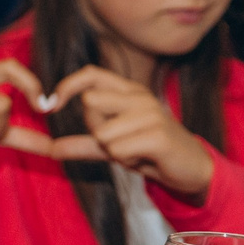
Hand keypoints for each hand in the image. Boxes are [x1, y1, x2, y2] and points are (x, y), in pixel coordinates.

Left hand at [42, 66, 215, 199]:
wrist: (193, 170)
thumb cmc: (151, 154)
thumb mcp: (113, 147)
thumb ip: (83, 144)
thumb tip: (50, 149)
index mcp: (130, 92)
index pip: (91, 74)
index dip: (67, 85)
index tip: (52, 105)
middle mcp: (140, 97)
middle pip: (90, 104)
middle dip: (95, 130)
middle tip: (119, 142)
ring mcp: (151, 114)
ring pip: (102, 133)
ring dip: (113, 151)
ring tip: (136, 152)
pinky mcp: (158, 135)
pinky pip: (116, 150)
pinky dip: (125, 161)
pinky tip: (145, 159)